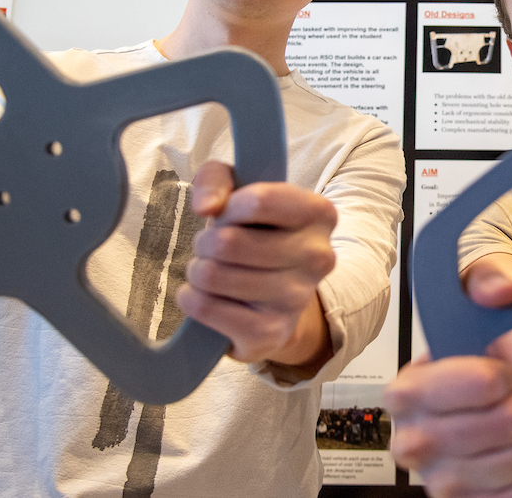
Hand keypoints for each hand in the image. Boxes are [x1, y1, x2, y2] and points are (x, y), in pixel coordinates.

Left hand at [176, 161, 337, 366]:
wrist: (275, 300)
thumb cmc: (255, 235)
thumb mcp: (238, 192)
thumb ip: (216, 179)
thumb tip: (206, 206)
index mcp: (319, 214)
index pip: (258, 201)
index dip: (228, 207)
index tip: (226, 214)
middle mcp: (318, 257)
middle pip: (228, 243)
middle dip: (205, 243)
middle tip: (212, 248)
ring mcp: (297, 299)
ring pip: (212, 276)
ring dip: (197, 272)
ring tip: (211, 272)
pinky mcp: (271, 332)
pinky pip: (205, 308)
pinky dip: (192, 300)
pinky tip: (206, 297)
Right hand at [385, 255, 511, 497]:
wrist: (484, 402)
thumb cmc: (476, 358)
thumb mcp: (476, 303)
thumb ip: (484, 281)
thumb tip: (500, 290)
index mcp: (406, 392)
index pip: (479, 384)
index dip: (504, 374)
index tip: (502, 371)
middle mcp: (414, 444)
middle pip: (509, 422)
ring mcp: (442, 484)